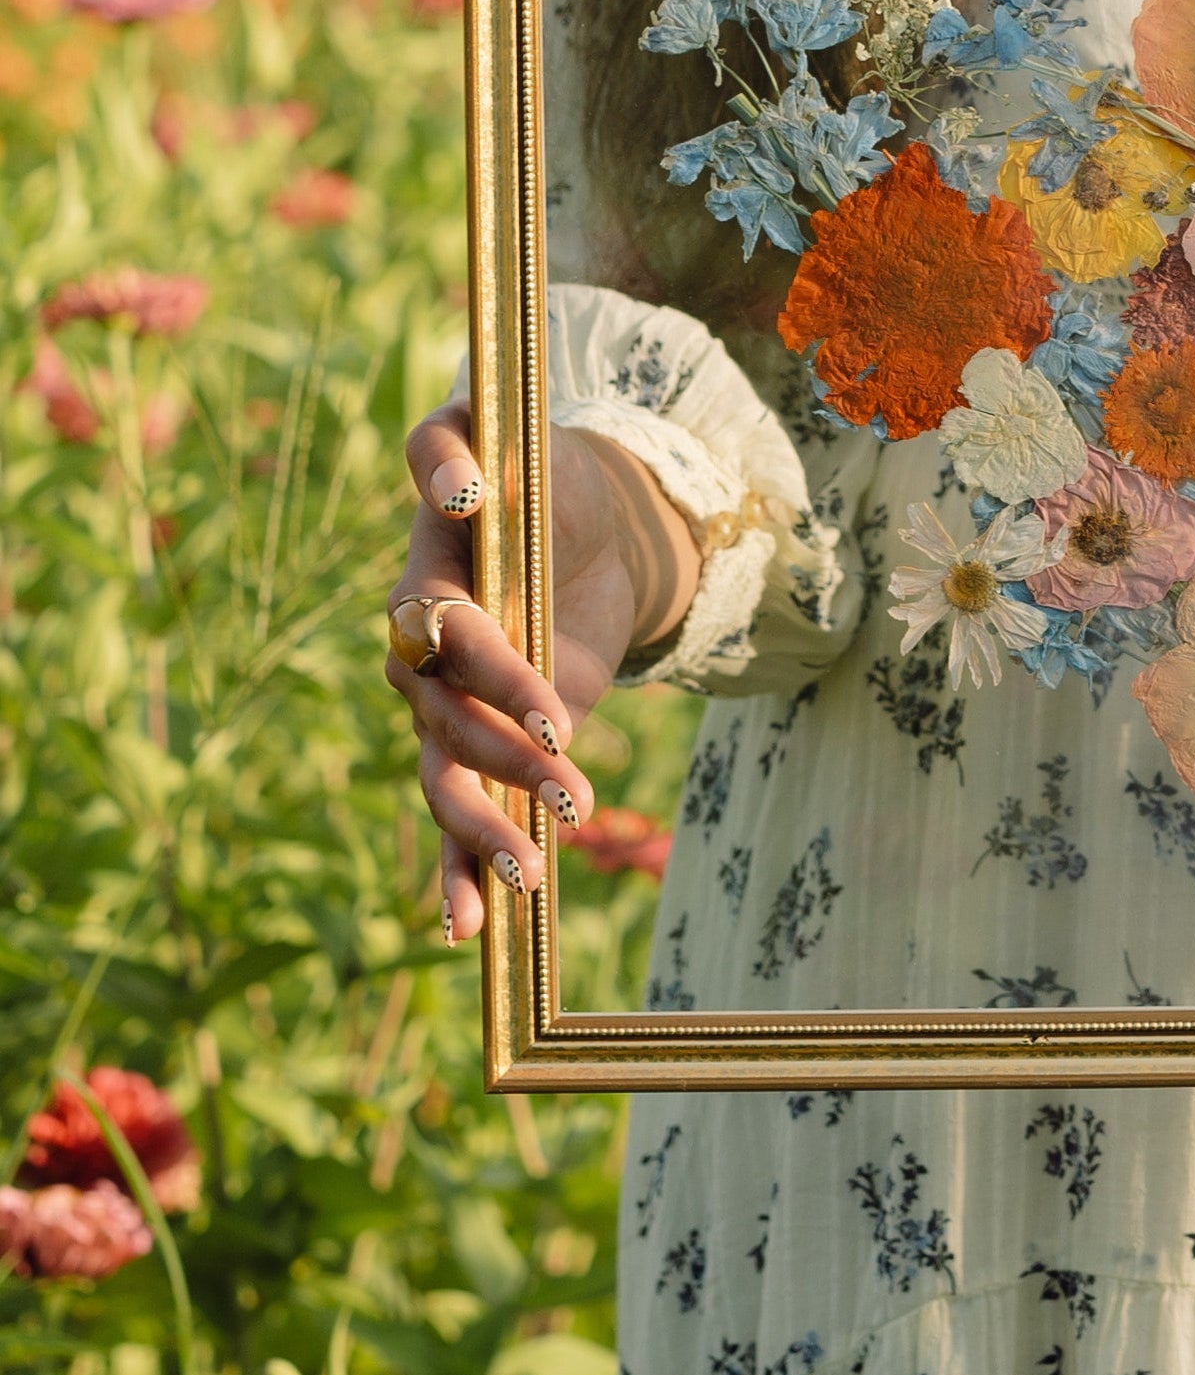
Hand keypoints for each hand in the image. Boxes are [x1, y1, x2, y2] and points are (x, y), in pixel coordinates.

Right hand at [385, 408, 640, 943]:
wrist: (588, 529)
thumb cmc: (543, 480)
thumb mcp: (513, 443)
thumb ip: (458, 448)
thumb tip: (460, 479)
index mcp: (428, 582)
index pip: (444, 628)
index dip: (491, 666)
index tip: (554, 710)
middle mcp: (425, 653)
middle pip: (445, 716)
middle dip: (506, 754)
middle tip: (576, 787)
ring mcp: (449, 708)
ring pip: (446, 777)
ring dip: (483, 829)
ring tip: (534, 873)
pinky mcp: (484, 747)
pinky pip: (458, 818)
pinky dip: (457, 875)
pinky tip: (466, 930)